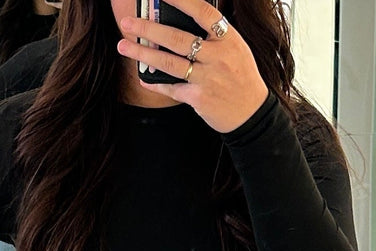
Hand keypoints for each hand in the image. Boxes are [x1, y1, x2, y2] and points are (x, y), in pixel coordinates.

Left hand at [116, 0, 268, 134]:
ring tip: (124, 46)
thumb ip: (213, 36)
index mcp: (228, 39)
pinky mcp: (199, 99)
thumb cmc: (241, 78)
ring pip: (169, 63)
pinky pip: (172, 88)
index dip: (182, 0)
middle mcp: (218, 57)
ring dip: (143, 54)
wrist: (252, 114)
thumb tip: (181, 20)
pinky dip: (155, 83)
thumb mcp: (236, 49)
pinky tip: (142, 78)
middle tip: (128, 23)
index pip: (203, 12)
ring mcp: (208, 78)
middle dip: (148, 29)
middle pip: (177, 38)